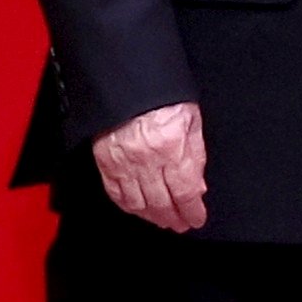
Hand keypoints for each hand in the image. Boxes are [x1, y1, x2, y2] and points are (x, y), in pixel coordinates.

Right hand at [93, 102, 207, 231]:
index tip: (196, 218)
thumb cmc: (159, 92)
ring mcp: (123, 162)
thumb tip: (197, 183)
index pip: (186, 192)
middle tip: (180, 224)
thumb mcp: (190, 118)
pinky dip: (127, 205)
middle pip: (162, 203)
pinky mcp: (105, 160)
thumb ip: (195, 153)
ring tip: (161, 219)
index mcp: (172, 146)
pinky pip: (115, 192)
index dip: (193, 211)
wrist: (126, 78)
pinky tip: (137, 207)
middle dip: (174, 218)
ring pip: (138, 203)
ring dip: (152, 216)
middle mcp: (147, 159)